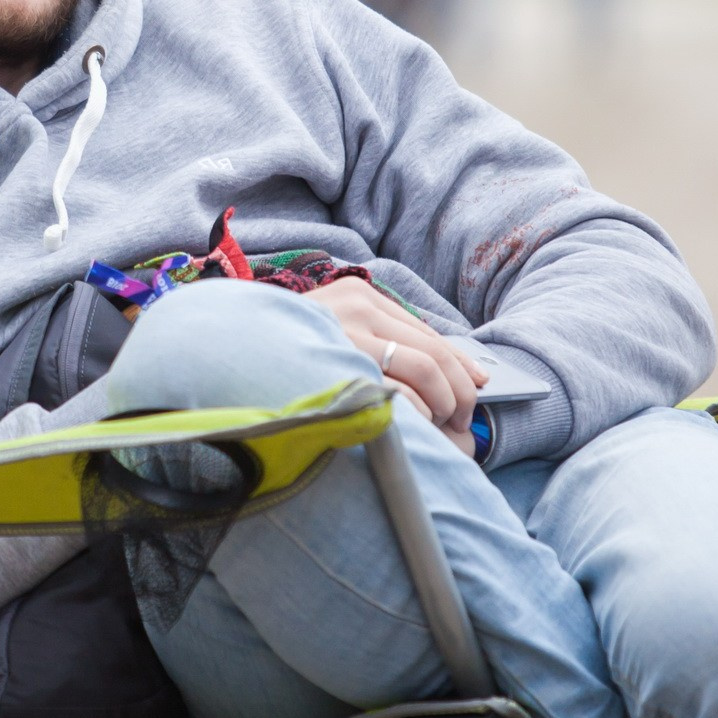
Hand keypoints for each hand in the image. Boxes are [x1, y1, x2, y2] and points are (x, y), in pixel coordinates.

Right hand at [307, 276, 486, 447]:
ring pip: (423, 368)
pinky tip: (419, 422)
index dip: (459, 361)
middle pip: (432, 350)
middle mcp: (357, 309)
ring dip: (445, 400)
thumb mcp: (338, 330)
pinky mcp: (338, 368)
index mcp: (362, 295)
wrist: (237, 356)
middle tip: (464, 417)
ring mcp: (347, 336)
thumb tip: (444, 370)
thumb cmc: (293, 349)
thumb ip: (382, 340)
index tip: (479, 382)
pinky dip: (420, 410)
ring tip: (444, 421)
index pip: (427, 333)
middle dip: (460, 388)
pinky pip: (397, 391)